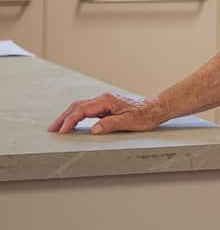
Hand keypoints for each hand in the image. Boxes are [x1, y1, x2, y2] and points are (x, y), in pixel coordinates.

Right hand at [48, 92, 166, 134]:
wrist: (155, 108)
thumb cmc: (145, 115)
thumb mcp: (129, 121)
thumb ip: (111, 124)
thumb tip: (94, 129)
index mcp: (107, 100)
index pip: (83, 110)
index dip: (70, 120)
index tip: (62, 130)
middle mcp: (104, 99)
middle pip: (77, 106)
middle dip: (64, 117)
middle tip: (52, 129)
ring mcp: (104, 102)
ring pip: (80, 107)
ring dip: (68, 116)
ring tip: (58, 127)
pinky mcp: (106, 107)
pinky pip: (87, 110)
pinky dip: (76, 116)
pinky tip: (72, 123)